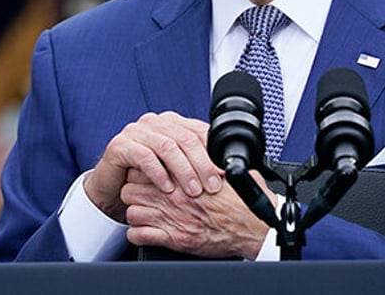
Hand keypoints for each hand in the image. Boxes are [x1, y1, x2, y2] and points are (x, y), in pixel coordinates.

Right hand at [83, 111, 223, 221]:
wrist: (112, 186)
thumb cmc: (147, 178)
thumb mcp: (175, 169)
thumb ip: (195, 163)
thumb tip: (228, 172)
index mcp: (170, 123)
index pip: (198, 131)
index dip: (214, 153)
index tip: (226, 174)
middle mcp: (154, 123)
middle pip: (185, 138)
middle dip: (202, 164)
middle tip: (213, 186)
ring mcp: (135, 132)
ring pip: (166, 146)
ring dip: (183, 170)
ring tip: (193, 191)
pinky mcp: (120, 145)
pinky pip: (143, 156)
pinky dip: (158, 173)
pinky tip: (167, 188)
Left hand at [122, 169, 272, 258]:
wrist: (253, 228)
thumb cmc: (242, 202)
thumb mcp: (225, 169)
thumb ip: (209, 157)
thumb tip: (208, 143)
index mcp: (182, 177)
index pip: (144, 167)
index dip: (143, 171)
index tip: (148, 174)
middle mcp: (172, 197)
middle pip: (131, 188)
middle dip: (134, 191)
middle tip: (142, 194)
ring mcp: (170, 219)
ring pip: (131, 211)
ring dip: (135, 212)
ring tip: (144, 212)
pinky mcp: (172, 240)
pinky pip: (138, 236)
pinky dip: (137, 234)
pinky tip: (145, 231)